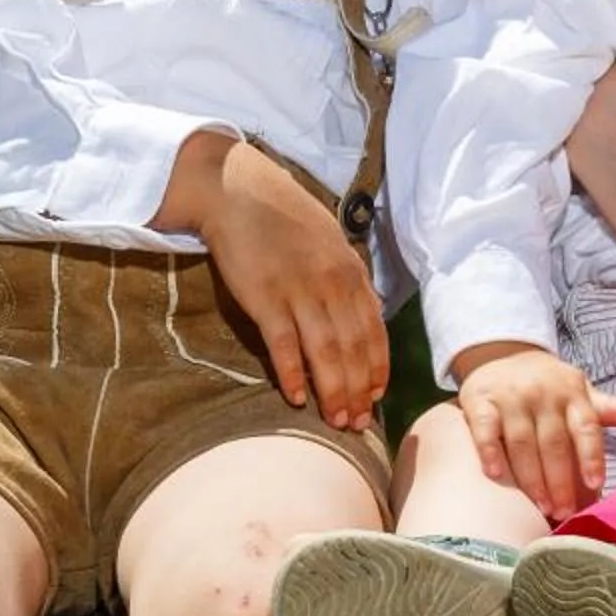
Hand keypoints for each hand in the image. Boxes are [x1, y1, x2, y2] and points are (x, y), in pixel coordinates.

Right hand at [164, 133, 388, 428]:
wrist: (239, 190)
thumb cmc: (284, 218)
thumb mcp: (330, 242)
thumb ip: (348, 279)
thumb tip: (366, 312)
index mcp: (351, 271)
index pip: (374, 329)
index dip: (376, 367)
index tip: (376, 397)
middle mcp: (332, 282)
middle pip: (353, 346)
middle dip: (358, 389)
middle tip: (357, 424)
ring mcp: (299, 289)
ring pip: (326, 350)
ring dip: (332, 390)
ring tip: (335, 422)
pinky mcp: (265, 296)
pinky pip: (284, 343)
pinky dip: (292, 373)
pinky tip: (296, 398)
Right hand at [452, 341, 615, 521]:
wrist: (501, 355)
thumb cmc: (548, 386)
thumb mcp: (580, 393)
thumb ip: (609, 408)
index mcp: (572, 393)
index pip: (586, 426)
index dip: (591, 456)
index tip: (594, 485)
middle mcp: (543, 392)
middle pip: (554, 442)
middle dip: (560, 481)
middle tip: (563, 512)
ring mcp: (510, 396)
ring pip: (522, 442)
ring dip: (531, 478)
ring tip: (539, 507)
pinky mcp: (480, 401)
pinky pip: (485, 429)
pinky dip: (490, 452)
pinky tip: (496, 475)